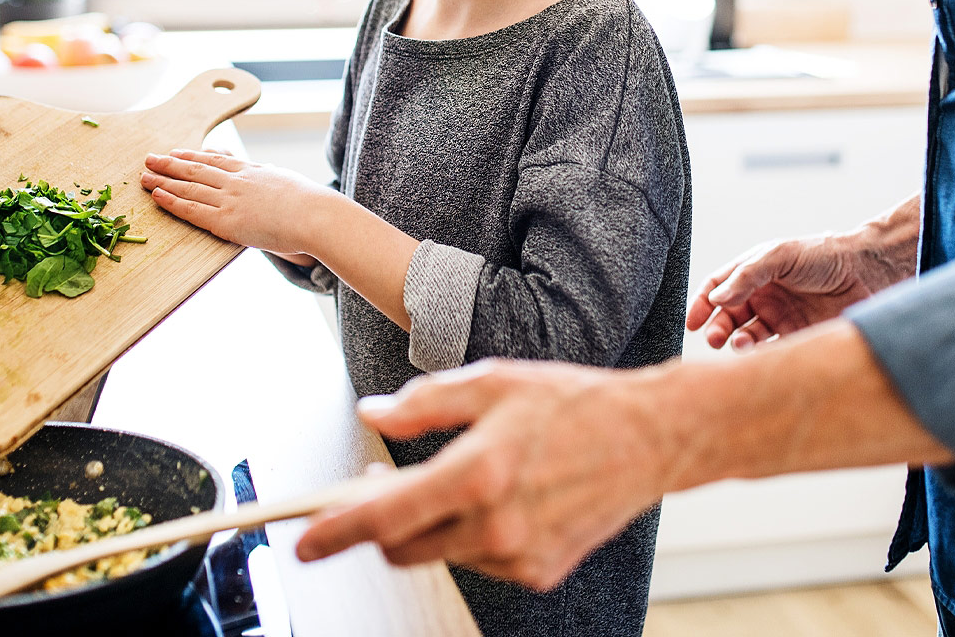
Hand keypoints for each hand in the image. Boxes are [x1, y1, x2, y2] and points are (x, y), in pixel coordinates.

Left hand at [141, 149, 321, 254]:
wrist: (314, 215)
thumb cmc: (309, 203)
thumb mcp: (287, 181)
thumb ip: (271, 176)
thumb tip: (269, 171)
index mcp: (252, 171)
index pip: (215, 160)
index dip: (192, 155)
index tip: (175, 152)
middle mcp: (236, 182)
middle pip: (196, 169)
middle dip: (169, 163)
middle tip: (149, 158)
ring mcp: (230, 200)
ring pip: (188, 187)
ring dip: (163, 180)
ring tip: (143, 175)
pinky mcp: (226, 222)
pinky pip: (192, 210)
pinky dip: (172, 202)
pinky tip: (156, 195)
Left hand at [295, 359, 672, 590]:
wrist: (649, 438)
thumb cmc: (573, 402)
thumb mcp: (493, 382)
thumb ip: (424, 403)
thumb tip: (373, 414)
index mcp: (479, 472)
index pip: (384, 517)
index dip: (336, 532)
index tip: (305, 543)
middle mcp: (496, 525)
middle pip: (403, 547)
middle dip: (379, 525)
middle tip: (380, 486)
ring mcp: (519, 555)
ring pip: (442, 553)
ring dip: (432, 523)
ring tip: (463, 476)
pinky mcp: (539, 572)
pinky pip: (481, 560)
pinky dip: (473, 534)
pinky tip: (503, 496)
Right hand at [685, 230, 903, 351]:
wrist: (866, 271)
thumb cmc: (822, 255)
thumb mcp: (779, 255)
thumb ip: (747, 275)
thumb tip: (717, 298)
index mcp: (754, 273)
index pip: (718, 288)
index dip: (703, 304)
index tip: (693, 322)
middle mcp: (764, 296)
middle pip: (729, 315)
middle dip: (717, 327)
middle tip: (715, 338)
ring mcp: (781, 318)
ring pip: (748, 335)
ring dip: (737, 342)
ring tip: (739, 344)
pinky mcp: (799, 337)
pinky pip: (774, 350)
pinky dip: (761, 356)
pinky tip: (759, 354)